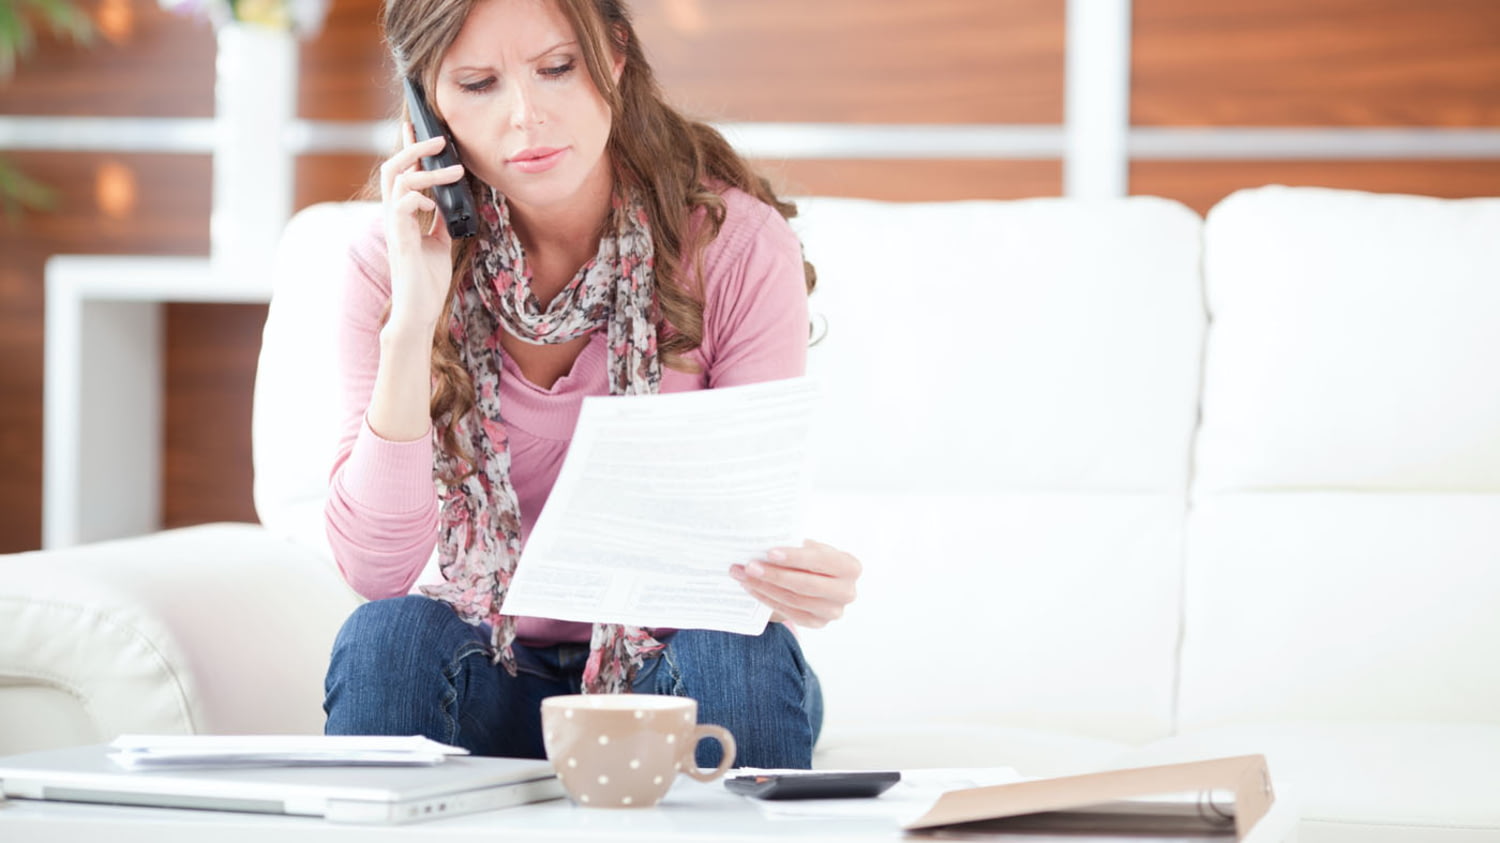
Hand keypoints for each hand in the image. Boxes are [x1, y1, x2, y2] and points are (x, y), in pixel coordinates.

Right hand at [379, 122, 465, 336]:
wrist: (420, 310)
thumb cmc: (427, 279)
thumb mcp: (440, 241)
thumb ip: (439, 219)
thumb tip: (449, 200)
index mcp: (402, 214)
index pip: (401, 173)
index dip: (408, 148)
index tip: (417, 127)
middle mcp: (394, 216)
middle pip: (392, 168)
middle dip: (414, 148)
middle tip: (439, 139)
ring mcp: (395, 227)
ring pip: (398, 182)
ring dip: (428, 171)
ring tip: (455, 169)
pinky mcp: (401, 240)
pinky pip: (403, 206)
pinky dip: (420, 198)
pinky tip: (435, 204)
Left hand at [729, 539, 860, 628]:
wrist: (818, 582)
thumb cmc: (813, 560)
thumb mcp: (812, 549)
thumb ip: (797, 546)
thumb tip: (764, 542)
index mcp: (850, 566)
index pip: (821, 560)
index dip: (795, 557)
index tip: (770, 552)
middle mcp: (847, 592)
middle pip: (806, 584)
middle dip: (774, 574)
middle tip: (749, 566)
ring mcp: (833, 611)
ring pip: (794, 600)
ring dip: (765, 587)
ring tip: (744, 575)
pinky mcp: (817, 623)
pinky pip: (788, 612)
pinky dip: (767, 598)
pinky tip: (752, 587)